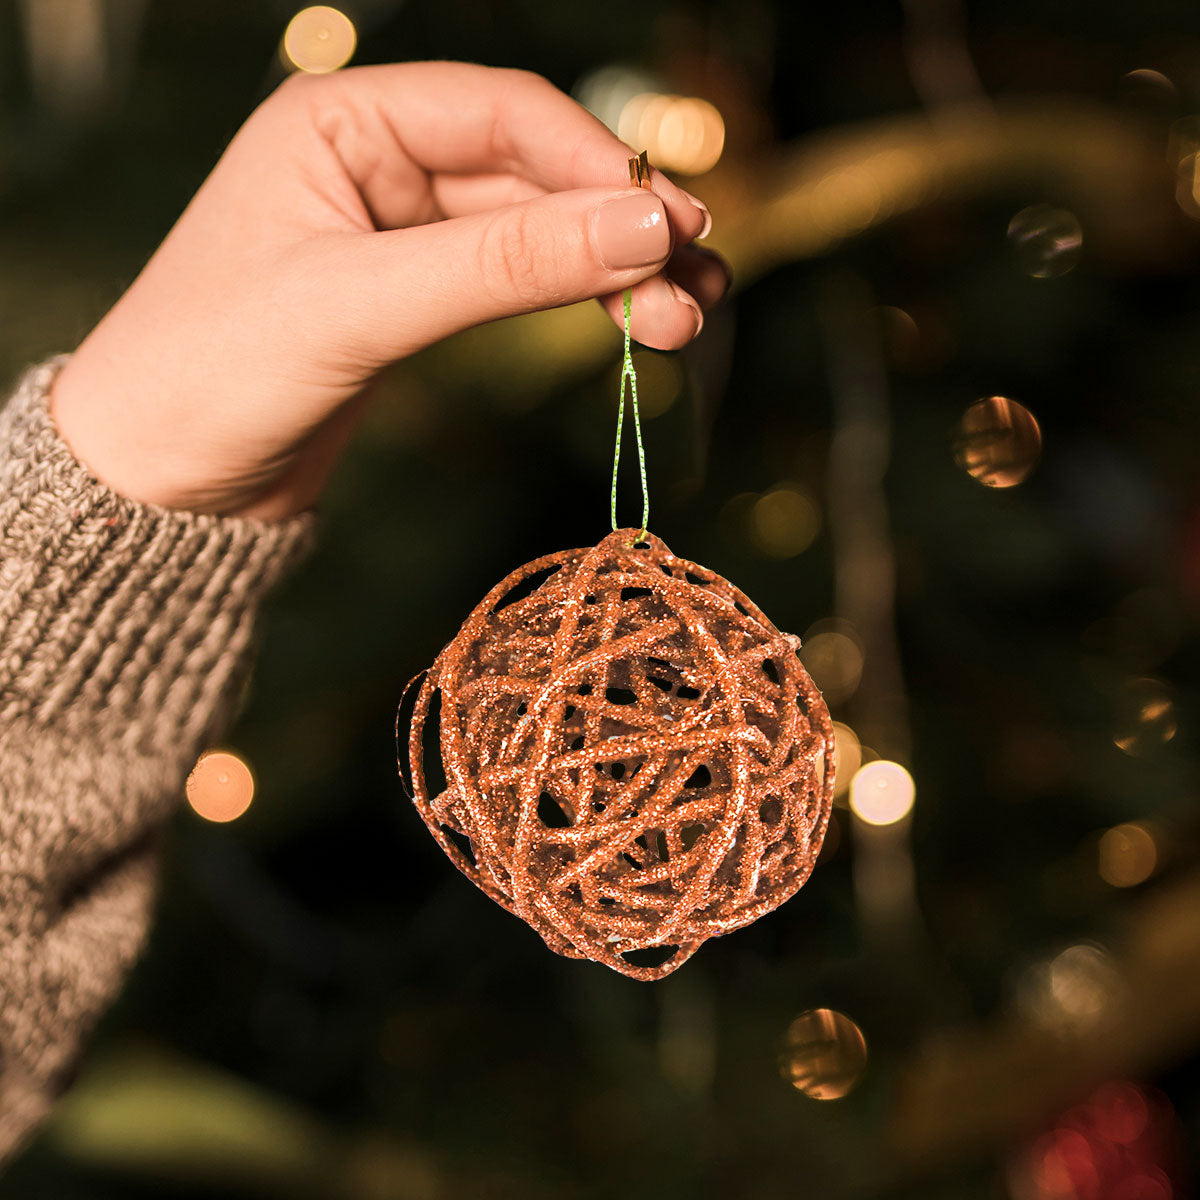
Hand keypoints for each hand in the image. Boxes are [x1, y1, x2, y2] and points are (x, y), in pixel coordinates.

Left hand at [49, 62, 728, 519]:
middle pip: (535, 175)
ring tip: (686, 317)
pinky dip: (574, 301)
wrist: (156, 484)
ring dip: (613, 270)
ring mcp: (401, 233)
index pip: (505, 114)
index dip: (599, 167)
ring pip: (536, 233)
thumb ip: (503, 265)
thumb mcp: (360, 307)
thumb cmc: (211, 374)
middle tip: (698, 287)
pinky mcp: (415, 299)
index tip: (674, 225)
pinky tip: (629, 322)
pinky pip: (515, 283)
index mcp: (343, 121)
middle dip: (620, 229)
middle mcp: (378, 162)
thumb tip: (644, 226)